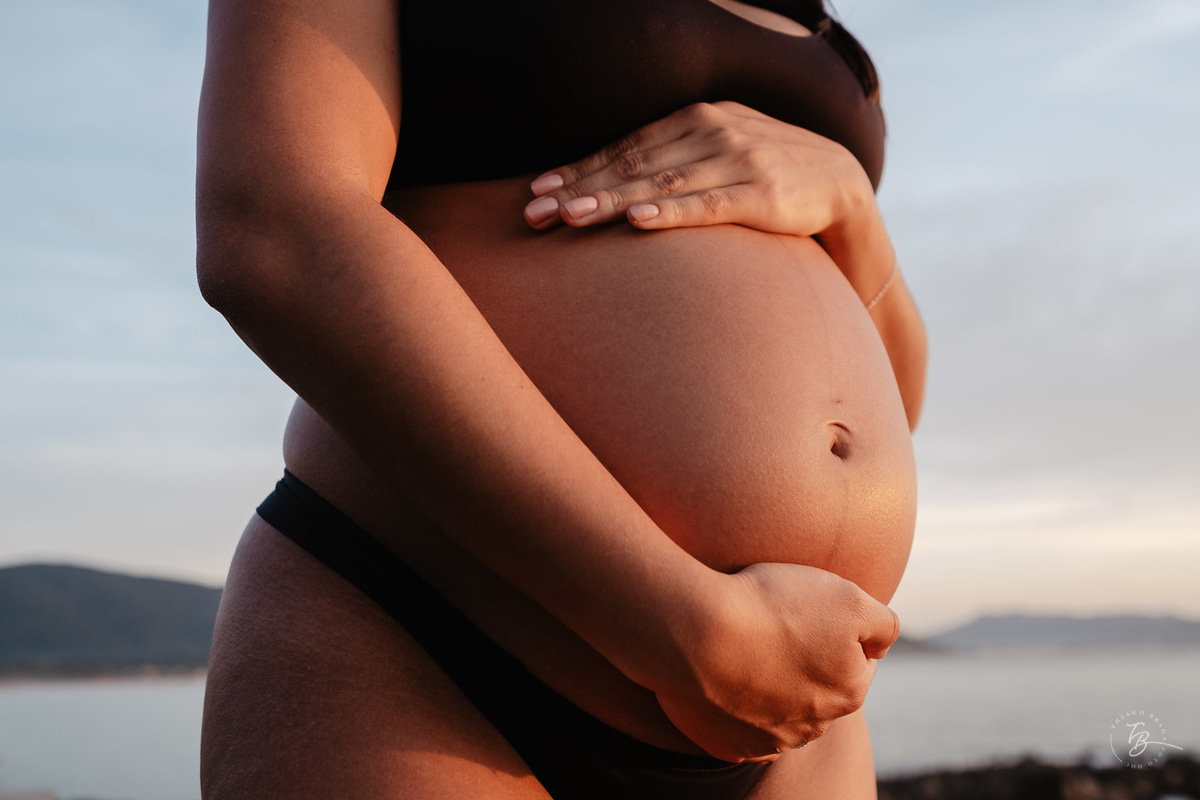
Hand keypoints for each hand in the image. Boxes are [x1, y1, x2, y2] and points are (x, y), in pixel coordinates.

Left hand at [522, 101, 874, 237]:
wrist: (837, 183)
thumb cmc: (764, 173)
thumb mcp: (717, 151)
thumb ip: (672, 158)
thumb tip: (613, 181)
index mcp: (696, 117)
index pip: (625, 146)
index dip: (579, 170)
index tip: (537, 193)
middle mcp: (712, 131)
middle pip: (634, 164)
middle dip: (580, 189)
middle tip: (535, 214)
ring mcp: (737, 160)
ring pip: (661, 183)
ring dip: (611, 200)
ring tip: (571, 217)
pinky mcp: (761, 194)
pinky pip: (707, 204)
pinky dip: (670, 212)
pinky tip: (638, 221)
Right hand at [643, 562, 898, 762]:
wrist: (697, 632)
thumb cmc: (774, 606)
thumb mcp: (849, 597)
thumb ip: (882, 623)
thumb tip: (882, 643)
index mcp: (849, 691)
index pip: (858, 659)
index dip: (836, 628)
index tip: (806, 609)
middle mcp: (815, 725)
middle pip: (818, 687)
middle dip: (805, 660)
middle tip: (774, 624)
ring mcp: (769, 739)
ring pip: (780, 709)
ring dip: (771, 684)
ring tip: (745, 646)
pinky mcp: (728, 743)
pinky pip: (739, 725)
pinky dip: (736, 704)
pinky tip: (725, 674)